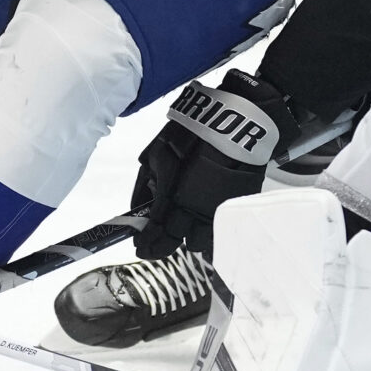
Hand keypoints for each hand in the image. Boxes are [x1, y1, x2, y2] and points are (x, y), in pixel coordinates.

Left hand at [134, 71, 296, 257]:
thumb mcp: (156, 156)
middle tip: (157, 238)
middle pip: (176, 241)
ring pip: (199, 242)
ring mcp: (215, 213)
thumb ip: (144, 186)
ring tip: (184, 224)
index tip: (140, 245)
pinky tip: (202, 223)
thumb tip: (137, 207)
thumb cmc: (191, 135)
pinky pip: (218, 232)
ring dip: (189, 235)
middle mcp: (193, 211)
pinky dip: (208, 232)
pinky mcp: (232, 209)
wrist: (233, 125)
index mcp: (172, 199)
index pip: (155, 234)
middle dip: (164, 242)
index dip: (146, 243)